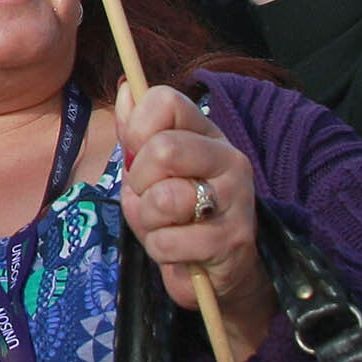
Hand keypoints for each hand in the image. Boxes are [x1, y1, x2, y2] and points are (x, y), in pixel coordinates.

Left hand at [119, 83, 275, 345]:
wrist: (218, 271)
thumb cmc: (177, 213)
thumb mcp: (149, 169)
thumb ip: (136, 132)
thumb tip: (126, 89)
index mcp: (205, 132)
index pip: (166, 100)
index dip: (136, 126)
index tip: (135, 150)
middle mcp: (228, 158)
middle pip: (163, 149)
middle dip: (139, 180)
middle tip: (150, 196)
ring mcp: (236, 199)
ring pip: (165, 199)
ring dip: (149, 220)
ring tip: (166, 226)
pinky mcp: (234, 240)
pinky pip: (168, 242)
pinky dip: (160, 250)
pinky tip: (180, 250)